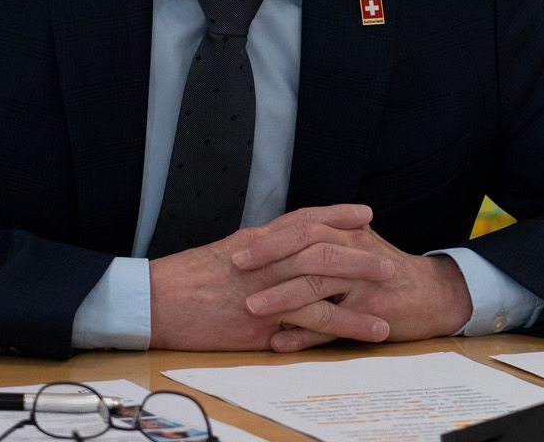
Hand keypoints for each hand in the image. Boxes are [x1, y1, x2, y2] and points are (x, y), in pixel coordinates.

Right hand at [148, 204, 398, 350]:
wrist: (153, 302)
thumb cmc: (181, 281)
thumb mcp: (220, 256)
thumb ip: (253, 253)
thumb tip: (274, 253)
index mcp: (254, 242)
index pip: (303, 220)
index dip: (335, 215)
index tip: (363, 214)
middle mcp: (264, 260)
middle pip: (321, 247)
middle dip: (357, 252)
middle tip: (387, 258)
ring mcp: (264, 288)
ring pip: (323, 281)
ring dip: (361, 287)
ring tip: (390, 294)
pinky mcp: (263, 321)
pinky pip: (312, 320)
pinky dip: (346, 324)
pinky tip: (367, 330)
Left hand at [232, 221, 473, 351]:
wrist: (433, 295)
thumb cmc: (384, 272)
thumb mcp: (354, 247)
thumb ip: (319, 242)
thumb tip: (272, 243)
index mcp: (346, 233)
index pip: (303, 226)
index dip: (270, 237)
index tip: (237, 247)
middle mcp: (354, 252)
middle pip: (307, 248)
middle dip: (269, 258)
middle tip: (237, 269)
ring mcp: (363, 283)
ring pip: (317, 285)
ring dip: (281, 296)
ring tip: (251, 307)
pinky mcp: (371, 313)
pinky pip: (333, 325)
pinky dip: (304, 336)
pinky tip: (280, 343)